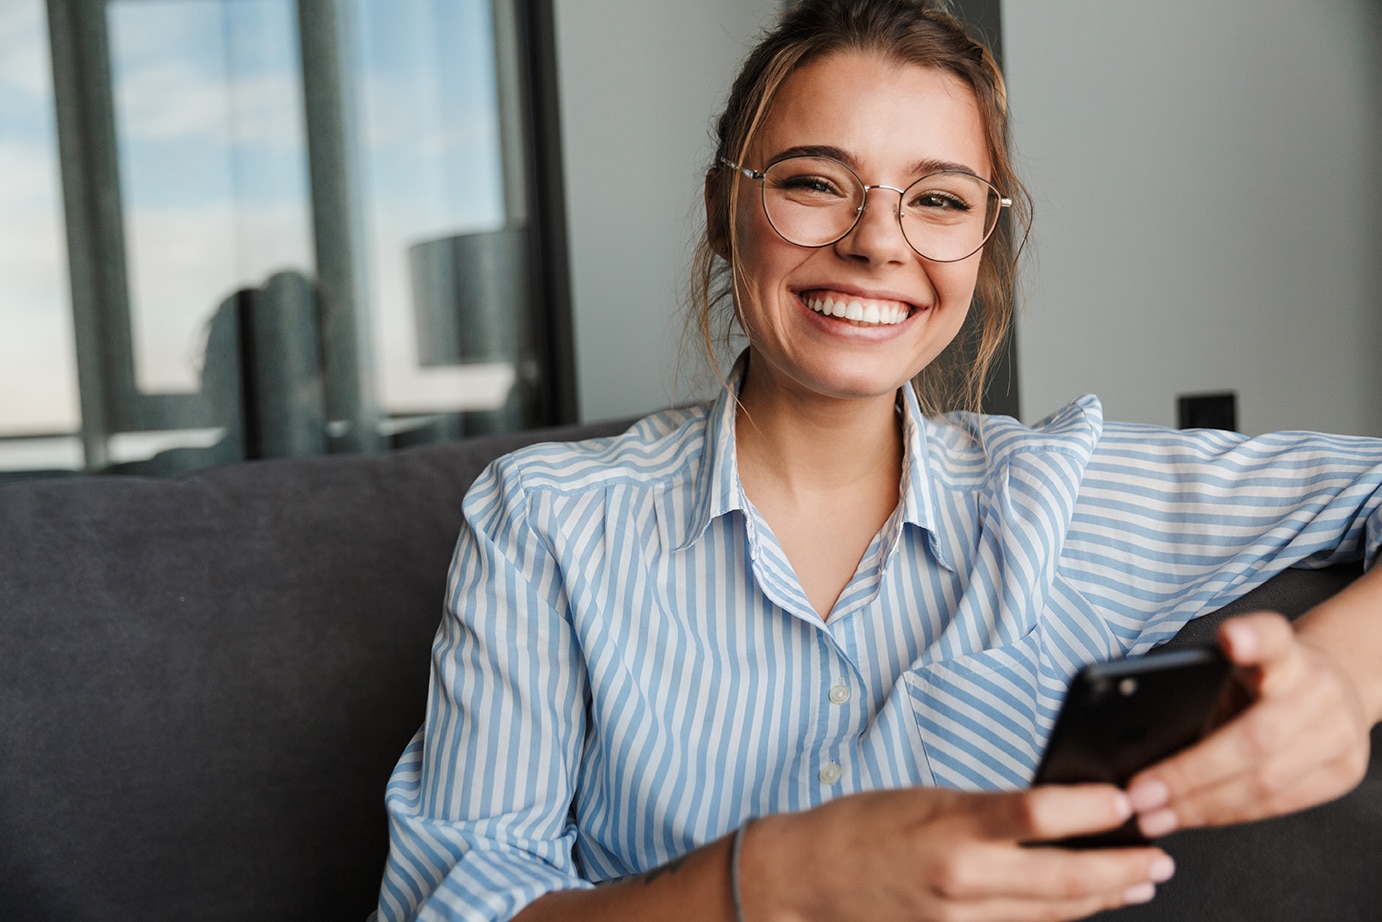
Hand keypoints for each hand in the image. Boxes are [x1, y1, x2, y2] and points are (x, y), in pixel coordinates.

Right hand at [741, 784, 1174, 921]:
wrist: (807, 878)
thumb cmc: (860, 826)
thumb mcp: (926, 797)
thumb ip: (988, 809)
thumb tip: (1054, 809)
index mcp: (950, 827)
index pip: (1039, 814)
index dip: (1094, 810)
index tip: (1127, 799)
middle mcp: (961, 877)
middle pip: (1064, 880)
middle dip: (1123, 869)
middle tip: (1160, 857)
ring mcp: (961, 917)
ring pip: (1053, 914)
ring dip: (1105, 898)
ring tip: (1141, 882)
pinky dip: (1062, 916)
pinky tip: (1086, 905)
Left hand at [1127, 611, 1371, 835]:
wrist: (1334, 688)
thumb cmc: (1264, 679)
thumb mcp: (1235, 668)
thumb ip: (1201, 689)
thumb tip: (1135, 738)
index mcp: (1287, 652)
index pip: (1274, 637)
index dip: (1254, 638)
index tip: (1231, 638)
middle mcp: (1319, 688)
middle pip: (1255, 738)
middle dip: (1189, 774)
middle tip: (1140, 793)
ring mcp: (1338, 733)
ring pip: (1265, 783)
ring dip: (1201, 806)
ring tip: (1154, 815)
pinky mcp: (1344, 772)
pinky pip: (1278, 805)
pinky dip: (1226, 815)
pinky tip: (1191, 817)